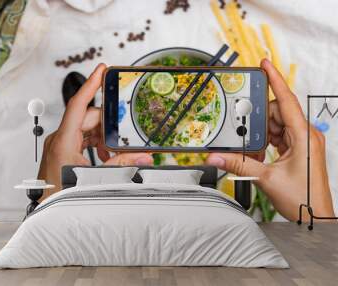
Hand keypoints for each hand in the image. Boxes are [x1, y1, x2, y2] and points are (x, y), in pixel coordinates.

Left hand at [38, 64, 152, 198]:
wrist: (49, 210)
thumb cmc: (64, 194)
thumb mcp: (97, 177)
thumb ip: (122, 164)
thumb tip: (143, 156)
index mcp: (64, 141)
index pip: (78, 104)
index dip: (91, 84)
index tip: (101, 69)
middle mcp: (60, 139)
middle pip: (88, 118)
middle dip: (108, 124)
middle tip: (124, 132)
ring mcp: (60, 144)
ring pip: (86, 128)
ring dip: (103, 137)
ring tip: (114, 151)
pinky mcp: (62, 150)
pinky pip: (82, 138)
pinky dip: (96, 144)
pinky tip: (105, 156)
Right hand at [206, 59, 334, 221]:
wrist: (315, 217)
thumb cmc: (303, 200)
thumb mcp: (266, 179)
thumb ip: (239, 165)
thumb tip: (217, 156)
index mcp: (304, 137)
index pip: (287, 100)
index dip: (275, 80)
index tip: (264, 65)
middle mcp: (306, 136)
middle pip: (277, 113)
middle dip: (259, 120)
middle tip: (246, 130)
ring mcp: (303, 142)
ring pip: (277, 125)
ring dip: (262, 134)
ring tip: (254, 150)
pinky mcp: (298, 150)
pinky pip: (279, 137)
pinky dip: (267, 142)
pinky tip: (259, 154)